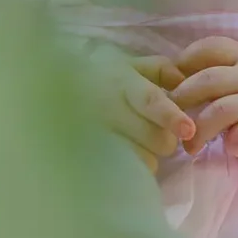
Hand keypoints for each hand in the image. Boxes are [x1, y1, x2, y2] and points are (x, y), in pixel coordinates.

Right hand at [85, 42, 195, 173]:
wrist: (49, 93)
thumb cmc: (98, 78)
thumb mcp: (127, 64)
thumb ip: (160, 69)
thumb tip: (183, 82)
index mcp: (123, 83)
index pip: (150, 101)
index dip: (171, 116)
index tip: (188, 131)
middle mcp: (109, 109)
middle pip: (154, 137)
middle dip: (165, 140)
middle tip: (157, 134)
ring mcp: (97, 136)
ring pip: (142, 159)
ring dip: (147, 155)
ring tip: (134, 143)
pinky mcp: (88, 159)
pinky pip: (124, 173)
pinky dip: (131, 169)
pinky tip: (123, 157)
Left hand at [171, 36, 237, 164]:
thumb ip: (226, 73)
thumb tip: (177, 82)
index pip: (212, 47)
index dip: (186, 60)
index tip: (172, 79)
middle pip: (206, 81)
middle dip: (181, 101)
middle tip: (171, 119)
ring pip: (217, 111)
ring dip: (198, 132)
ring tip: (190, 147)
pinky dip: (229, 145)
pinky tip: (232, 148)